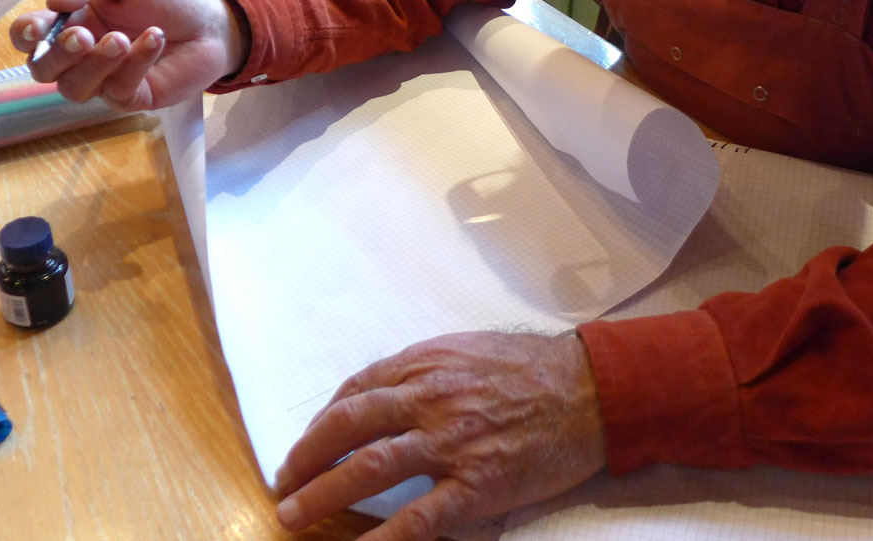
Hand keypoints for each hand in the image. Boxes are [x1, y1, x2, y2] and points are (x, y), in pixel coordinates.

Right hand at [9, 0, 244, 108]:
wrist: (210, 22)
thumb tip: (54, 1)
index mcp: (71, 21)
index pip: (29, 37)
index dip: (25, 35)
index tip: (40, 26)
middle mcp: (80, 55)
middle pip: (43, 69)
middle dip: (58, 54)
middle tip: (84, 35)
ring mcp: (103, 80)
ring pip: (74, 88)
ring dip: (95, 64)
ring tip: (123, 39)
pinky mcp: (130, 97)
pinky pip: (117, 90)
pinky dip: (134, 63)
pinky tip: (153, 39)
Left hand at [274, 331, 605, 538]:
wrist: (589, 389)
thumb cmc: (532, 368)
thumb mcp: (466, 350)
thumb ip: (423, 372)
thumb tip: (382, 395)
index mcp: (424, 365)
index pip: (355, 392)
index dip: (321, 422)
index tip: (305, 444)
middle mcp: (428, 399)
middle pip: (348, 428)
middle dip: (306, 457)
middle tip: (283, 482)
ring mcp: (450, 442)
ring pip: (369, 468)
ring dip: (322, 493)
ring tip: (294, 513)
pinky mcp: (477, 484)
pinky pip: (419, 517)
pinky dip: (383, 538)